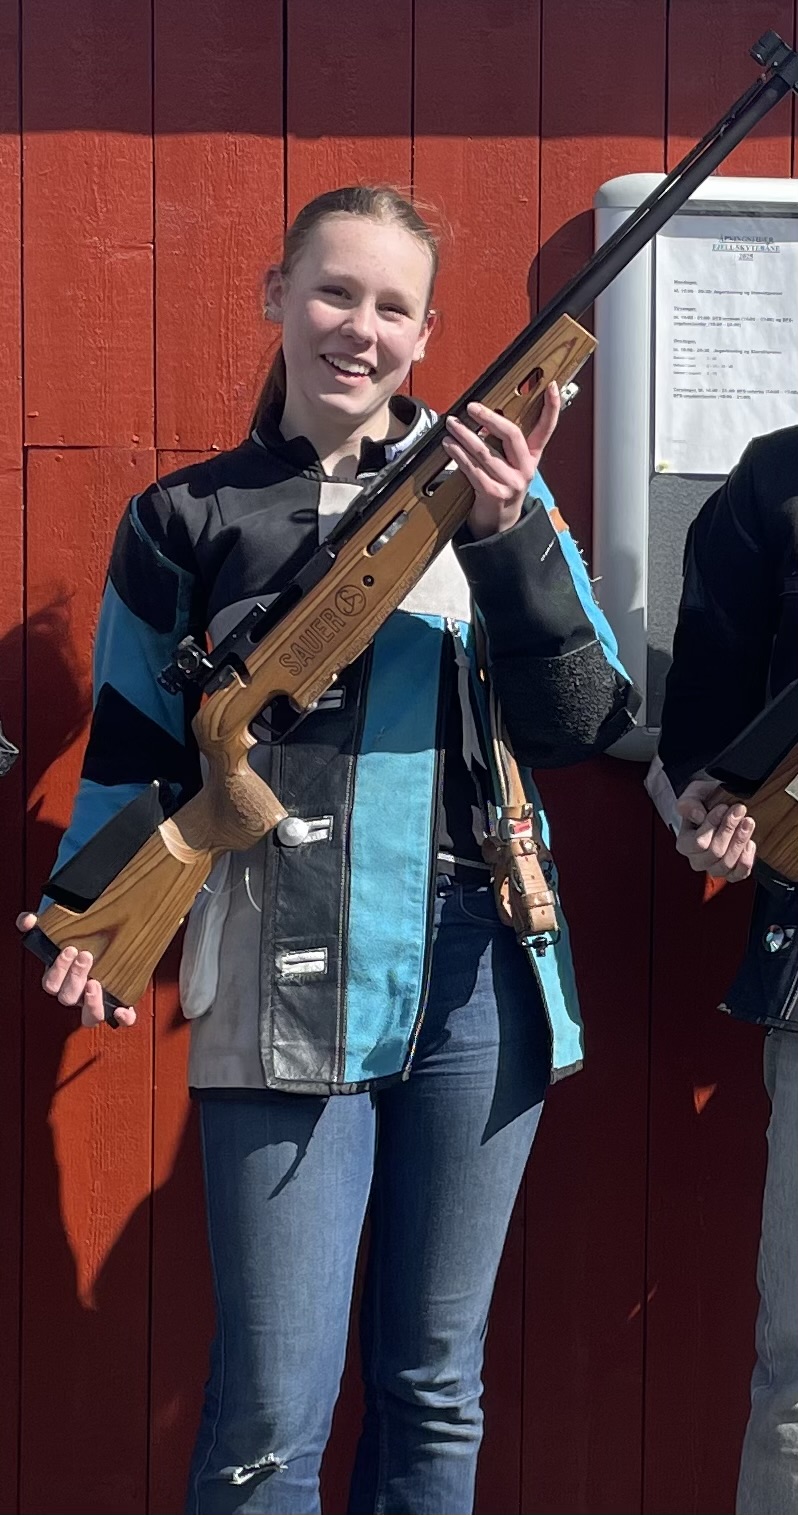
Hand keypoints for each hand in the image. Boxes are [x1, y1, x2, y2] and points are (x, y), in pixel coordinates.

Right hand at [16, 911, 135, 1026]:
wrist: (115, 932)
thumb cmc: (84, 931)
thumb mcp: (63, 919)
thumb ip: (40, 921)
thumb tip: (28, 921)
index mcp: (61, 978)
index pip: (51, 984)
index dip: (58, 970)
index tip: (70, 950)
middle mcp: (78, 993)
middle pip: (67, 997)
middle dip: (75, 977)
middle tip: (86, 956)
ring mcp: (97, 1001)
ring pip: (89, 1017)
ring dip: (90, 1002)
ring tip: (96, 983)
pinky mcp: (119, 1003)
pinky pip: (120, 1019)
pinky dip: (122, 1018)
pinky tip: (122, 1010)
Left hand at [442, 381, 560, 538]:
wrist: (499, 521)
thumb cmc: (502, 484)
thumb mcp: (512, 463)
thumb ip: (505, 442)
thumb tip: (483, 415)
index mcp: (532, 456)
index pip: (546, 428)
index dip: (552, 407)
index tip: (552, 387)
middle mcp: (526, 468)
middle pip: (512, 434)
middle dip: (490, 418)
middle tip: (472, 407)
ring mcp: (511, 482)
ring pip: (485, 451)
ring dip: (464, 435)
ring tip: (452, 424)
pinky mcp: (494, 493)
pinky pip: (473, 469)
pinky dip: (458, 455)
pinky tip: (450, 446)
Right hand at [674, 779, 755, 882]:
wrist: (723, 806)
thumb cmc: (706, 801)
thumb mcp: (694, 794)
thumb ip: (689, 803)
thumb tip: (697, 816)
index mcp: (685, 844)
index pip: (697, 842)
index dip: (712, 824)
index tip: (723, 806)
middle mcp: (697, 860)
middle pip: (714, 852)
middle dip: (729, 829)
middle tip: (739, 810)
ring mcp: (715, 867)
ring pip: (727, 862)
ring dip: (740, 840)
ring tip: (748, 822)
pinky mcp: (732, 872)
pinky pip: (739, 874)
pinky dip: (746, 860)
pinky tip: (750, 843)